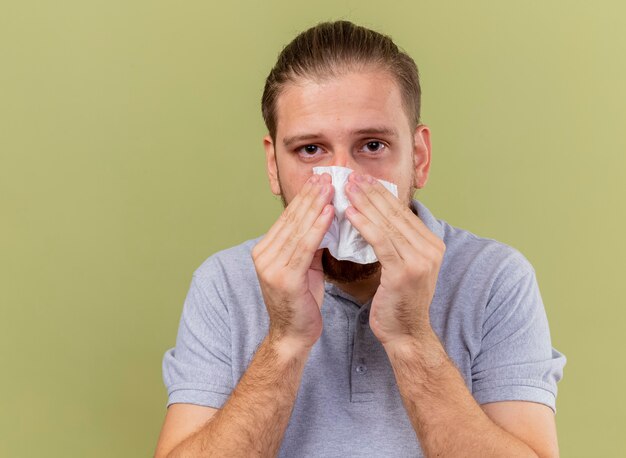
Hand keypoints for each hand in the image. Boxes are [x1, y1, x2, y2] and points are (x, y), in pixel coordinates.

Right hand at [252, 174, 334, 349]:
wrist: (292, 336)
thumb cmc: (301, 302)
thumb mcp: (304, 267)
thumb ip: (308, 245)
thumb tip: (323, 221)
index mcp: (265, 250)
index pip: (288, 217)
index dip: (304, 197)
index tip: (320, 179)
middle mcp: (263, 255)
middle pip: (291, 219)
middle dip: (311, 195)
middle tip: (327, 175)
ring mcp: (271, 267)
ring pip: (298, 229)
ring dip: (316, 205)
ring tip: (330, 187)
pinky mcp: (284, 279)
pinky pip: (305, 247)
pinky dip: (318, 227)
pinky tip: (329, 212)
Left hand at [344, 172, 445, 346]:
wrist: (406, 334)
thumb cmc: (398, 302)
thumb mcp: (402, 266)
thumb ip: (396, 243)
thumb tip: (376, 217)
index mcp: (431, 244)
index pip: (402, 212)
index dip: (380, 193)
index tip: (361, 179)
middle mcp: (430, 249)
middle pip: (395, 213)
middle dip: (371, 192)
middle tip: (350, 175)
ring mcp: (420, 260)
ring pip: (387, 223)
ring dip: (364, 202)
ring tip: (346, 187)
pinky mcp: (404, 271)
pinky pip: (380, 241)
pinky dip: (364, 224)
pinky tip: (349, 213)